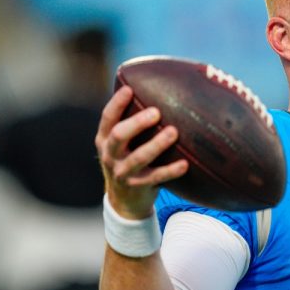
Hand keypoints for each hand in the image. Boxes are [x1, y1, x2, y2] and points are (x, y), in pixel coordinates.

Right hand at [95, 86, 187, 218]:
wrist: (123, 201)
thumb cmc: (128, 160)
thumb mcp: (122, 144)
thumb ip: (132, 123)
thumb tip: (157, 91)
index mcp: (104, 139)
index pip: (107, 118)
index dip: (117, 103)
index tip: (129, 88)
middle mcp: (110, 155)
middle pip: (119, 135)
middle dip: (137, 123)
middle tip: (157, 112)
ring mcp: (122, 173)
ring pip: (139, 158)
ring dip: (157, 144)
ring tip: (174, 132)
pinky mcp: (138, 187)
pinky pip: (156, 178)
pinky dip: (171, 170)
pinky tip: (185, 164)